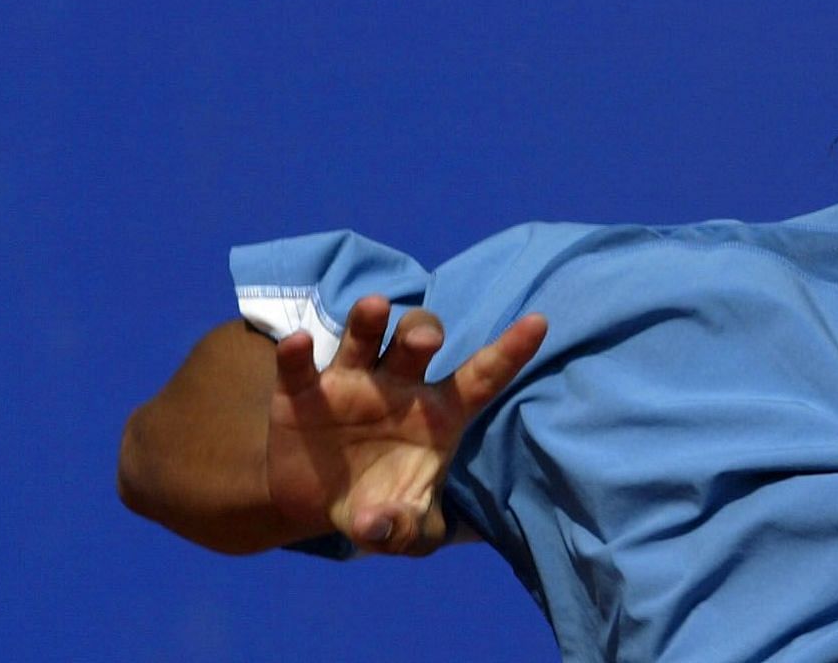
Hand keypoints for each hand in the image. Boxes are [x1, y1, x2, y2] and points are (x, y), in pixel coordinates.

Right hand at [265, 295, 546, 553]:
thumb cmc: (380, 504)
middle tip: (427, 340)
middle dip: (423, 331)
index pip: (482, 376)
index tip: (540, 323)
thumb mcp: (402, 529)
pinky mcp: (302, 392)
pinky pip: (300, 367)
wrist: (313, 504)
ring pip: (365, 336)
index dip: (511, 350)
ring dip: (369, 320)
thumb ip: (406, 532)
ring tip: (374, 306)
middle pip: (417, 340)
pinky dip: (297, 353)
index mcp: (439, 411)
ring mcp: (351, 382)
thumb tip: (381, 527)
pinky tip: (298, 344)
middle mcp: (399, 384)